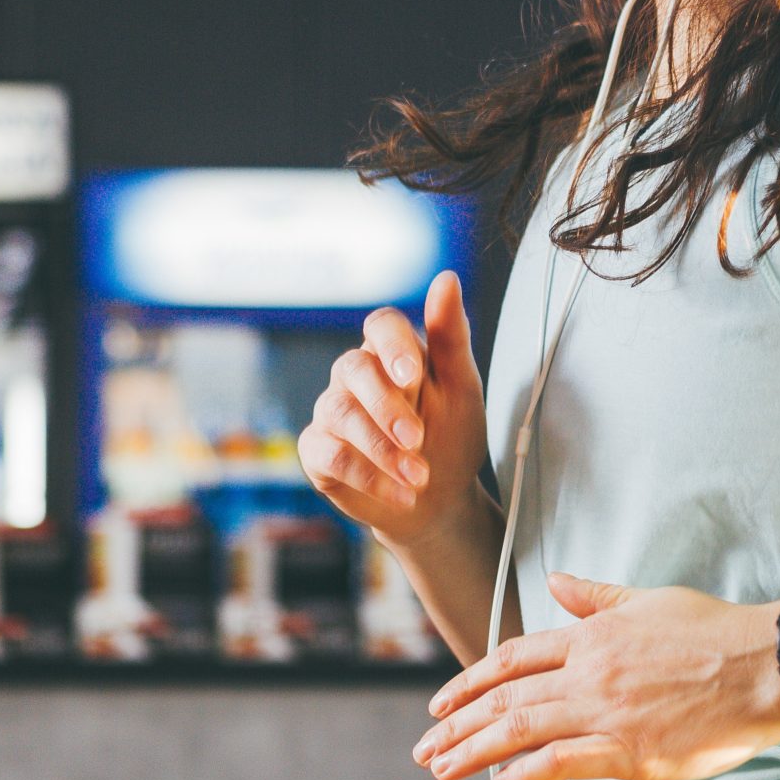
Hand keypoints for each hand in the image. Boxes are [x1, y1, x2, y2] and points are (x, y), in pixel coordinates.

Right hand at [299, 269, 487, 548]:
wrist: (440, 500)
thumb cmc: (451, 435)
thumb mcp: (461, 388)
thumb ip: (450, 335)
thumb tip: (447, 278)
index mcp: (393, 352)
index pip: (380, 326)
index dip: (392, 346)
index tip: (413, 376)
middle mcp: (357, 375)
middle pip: (353, 368)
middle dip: (387, 406)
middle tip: (418, 439)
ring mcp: (333, 411)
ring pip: (341, 414)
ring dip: (382, 449)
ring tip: (419, 477)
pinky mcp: (318, 451)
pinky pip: (330, 455)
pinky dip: (368, 476)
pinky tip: (401, 494)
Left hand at [411, 572, 779, 779]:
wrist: (766, 663)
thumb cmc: (715, 632)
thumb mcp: (648, 600)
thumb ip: (597, 596)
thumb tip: (557, 580)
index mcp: (590, 637)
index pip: (512, 659)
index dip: (470, 681)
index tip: (440, 702)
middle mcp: (588, 673)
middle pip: (505, 698)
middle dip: (457, 723)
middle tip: (425, 746)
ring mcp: (607, 712)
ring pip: (521, 729)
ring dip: (474, 751)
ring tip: (442, 768)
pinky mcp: (632, 750)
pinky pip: (565, 762)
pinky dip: (526, 774)